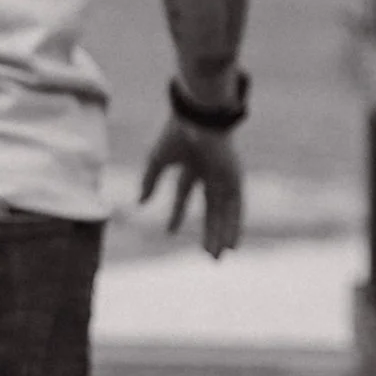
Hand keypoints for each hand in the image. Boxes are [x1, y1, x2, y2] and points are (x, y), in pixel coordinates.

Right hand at [139, 115, 243, 257]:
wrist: (198, 118)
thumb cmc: (177, 133)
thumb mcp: (158, 160)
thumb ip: (149, 181)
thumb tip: (139, 203)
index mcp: (192, 165)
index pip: (183, 194)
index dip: (176, 214)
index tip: (169, 232)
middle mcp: (210, 174)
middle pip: (210, 210)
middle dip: (208, 232)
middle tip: (207, 255)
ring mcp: (224, 177)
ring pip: (224, 213)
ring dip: (221, 234)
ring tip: (217, 257)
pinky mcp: (234, 180)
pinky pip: (236, 209)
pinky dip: (234, 226)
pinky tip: (231, 244)